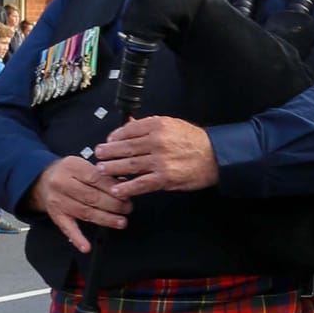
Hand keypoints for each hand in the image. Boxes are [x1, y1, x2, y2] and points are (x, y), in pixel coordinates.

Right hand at [28, 155, 128, 254]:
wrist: (44, 180)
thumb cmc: (70, 173)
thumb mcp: (84, 165)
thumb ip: (103, 174)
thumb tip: (124, 185)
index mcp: (72, 167)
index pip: (95, 178)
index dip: (112, 188)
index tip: (126, 194)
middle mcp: (62, 183)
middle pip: (91, 197)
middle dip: (113, 204)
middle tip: (127, 208)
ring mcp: (58, 201)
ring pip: (85, 212)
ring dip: (105, 219)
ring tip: (121, 222)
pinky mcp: (56, 215)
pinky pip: (68, 229)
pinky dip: (78, 239)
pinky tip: (86, 247)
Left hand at [93, 115, 218, 200]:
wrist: (215, 156)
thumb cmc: (194, 141)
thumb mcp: (172, 124)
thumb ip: (149, 125)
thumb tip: (128, 123)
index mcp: (157, 125)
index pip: (129, 130)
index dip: (115, 136)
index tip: (108, 141)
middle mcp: (156, 141)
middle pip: (125, 147)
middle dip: (108, 152)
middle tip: (98, 154)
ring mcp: (160, 161)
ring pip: (129, 164)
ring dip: (112, 168)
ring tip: (101, 170)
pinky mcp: (164, 178)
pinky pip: (141, 183)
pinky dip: (127, 187)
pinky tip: (117, 189)